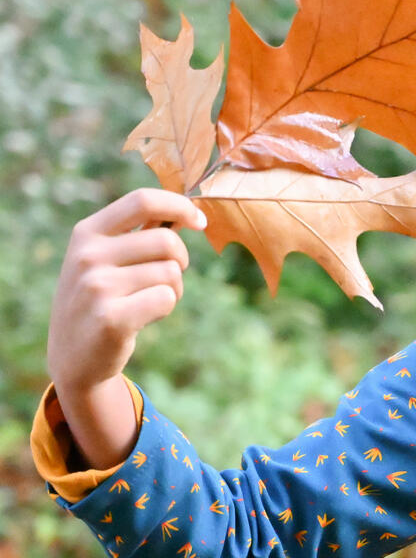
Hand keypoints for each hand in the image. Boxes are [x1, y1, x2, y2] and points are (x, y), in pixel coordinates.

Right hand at [47, 189, 206, 467]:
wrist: (73, 356)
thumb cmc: (101, 299)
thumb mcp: (105, 259)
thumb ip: (139, 234)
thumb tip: (187, 211)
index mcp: (87, 233)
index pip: (142, 200)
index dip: (179, 206)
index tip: (200, 221)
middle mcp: (87, 256)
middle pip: (166, 240)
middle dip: (181, 259)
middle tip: (169, 277)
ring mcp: (96, 287)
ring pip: (171, 273)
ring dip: (173, 288)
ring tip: (147, 301)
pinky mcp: (111, 318)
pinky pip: (167, 298)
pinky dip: (166, 307)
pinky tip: (143, 317)